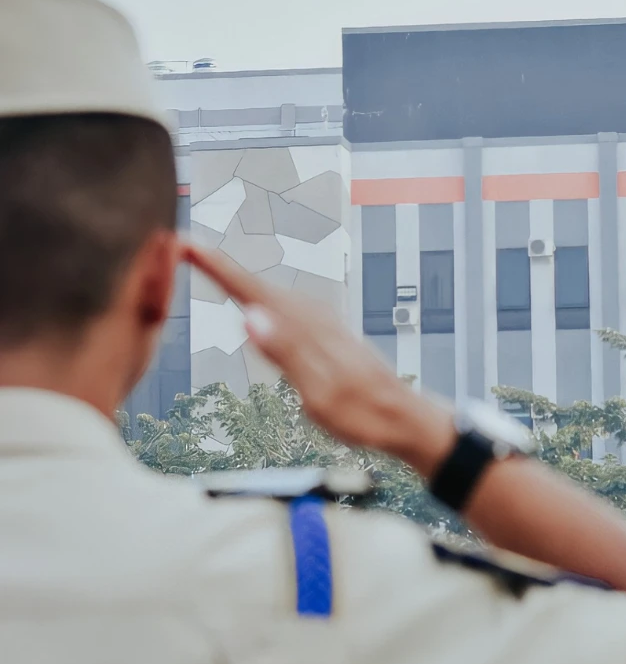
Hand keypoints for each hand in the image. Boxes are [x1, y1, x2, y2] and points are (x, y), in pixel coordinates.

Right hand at [183, 244, 454, 470]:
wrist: (404, 418)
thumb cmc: (364, 412)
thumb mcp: (319, 392)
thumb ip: (285, 353)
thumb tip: (249, 315)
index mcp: (306, 328)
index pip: (251, 291)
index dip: (216, 267)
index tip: (185, 245)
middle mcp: (315, 318)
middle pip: (257, 286)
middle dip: (220, 267)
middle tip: (183, 250)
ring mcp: (323, 325)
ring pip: (271, 295)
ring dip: (239, 280)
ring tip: (208, 266)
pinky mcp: (327, 335)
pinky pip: (285, 308)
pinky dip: (261, 298)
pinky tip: (257, 302)